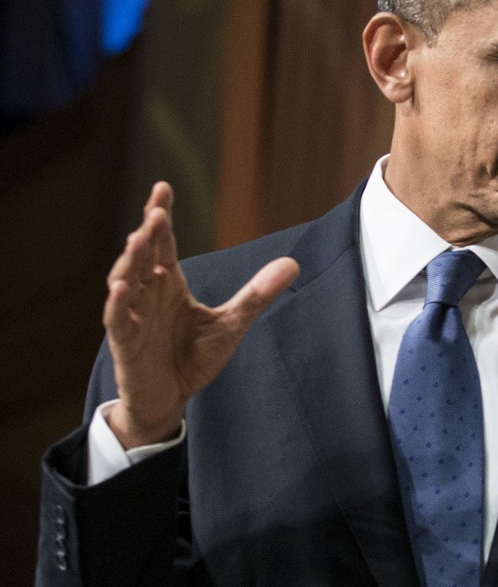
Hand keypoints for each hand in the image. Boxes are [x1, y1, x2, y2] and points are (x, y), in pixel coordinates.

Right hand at [104, 182, 298, 446]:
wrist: (171, 399)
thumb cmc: (193, 357)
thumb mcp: (232, 323)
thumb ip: (257, 294)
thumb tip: (293, 263)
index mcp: (168, 284)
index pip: (163, 243)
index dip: (161, 216)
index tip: (163, 188)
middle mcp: (146, 294)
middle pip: (143, 256)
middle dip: (148, 233)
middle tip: (156, 211)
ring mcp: (132, 317)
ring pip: (124, 281)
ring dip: (130, 260)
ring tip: (139, 237)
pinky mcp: (125, 343)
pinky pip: (116, 321)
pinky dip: (116, 304)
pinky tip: (120, 288)